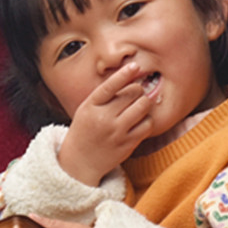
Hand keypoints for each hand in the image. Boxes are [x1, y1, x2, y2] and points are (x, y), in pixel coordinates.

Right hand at [57, 63, 154, 185]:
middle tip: (135, 93)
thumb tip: (129, 76)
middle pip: (132, 94)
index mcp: (91, 107)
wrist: (80, 161)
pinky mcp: (128, 144)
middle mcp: (104, 119)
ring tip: (139, 105)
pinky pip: (148, 124)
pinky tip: (140, 121)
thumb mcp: (86, 109)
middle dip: (137, 90)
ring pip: (143, 106)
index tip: (134, 66)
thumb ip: (104, 95)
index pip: (110, 86)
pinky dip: (147, 119)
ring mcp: (117, 132)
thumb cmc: (85, 130)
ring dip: (144, 102)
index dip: (124, 74)